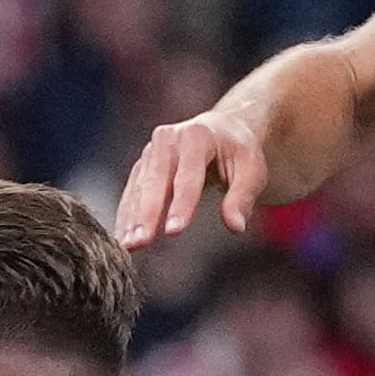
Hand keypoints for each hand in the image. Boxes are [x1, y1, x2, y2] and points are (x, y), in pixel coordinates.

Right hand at [115, 107, 269, 247]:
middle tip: (141, 242)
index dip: (181, 205)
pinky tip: (123, 237)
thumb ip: (242, 198)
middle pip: (156, 180)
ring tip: (128, 245)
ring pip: (139, 187)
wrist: (221, 130)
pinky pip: (131, 191)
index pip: (188, 176)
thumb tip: (235, 226)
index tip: (173, 231)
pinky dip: (127, 215)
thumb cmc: (238, 152)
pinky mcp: (143, 164)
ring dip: (132, 218)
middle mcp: (169, 139)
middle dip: (148, 213)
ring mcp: (152, 151)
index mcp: (197, 136)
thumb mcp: (251, 170)